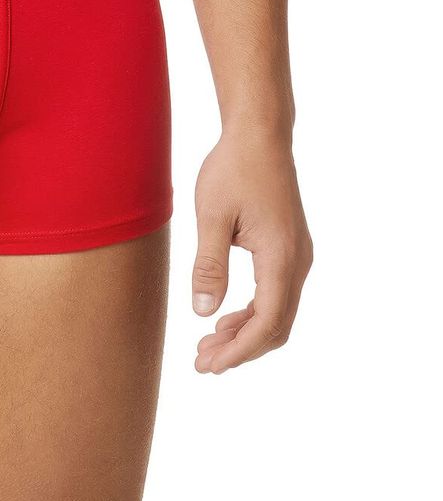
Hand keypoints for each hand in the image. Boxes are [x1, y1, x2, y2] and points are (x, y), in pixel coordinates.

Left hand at [191, 128, 311, 372]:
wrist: (260, 134)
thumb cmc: (233, 169)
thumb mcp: (211, 216)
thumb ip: (208, 266)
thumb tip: (203, 313)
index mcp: (281, 256)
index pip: (266, 322)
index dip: (238, 350)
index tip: (209, 366)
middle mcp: (298, 261)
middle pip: (277, 325)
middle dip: (241, 349)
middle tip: (202, 363)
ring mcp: (298, 255)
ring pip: (278, 312)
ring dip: (246, 333)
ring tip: (208, 346)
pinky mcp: (290, 248)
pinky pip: (277, 293)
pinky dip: (253, 312)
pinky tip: (224, 318)